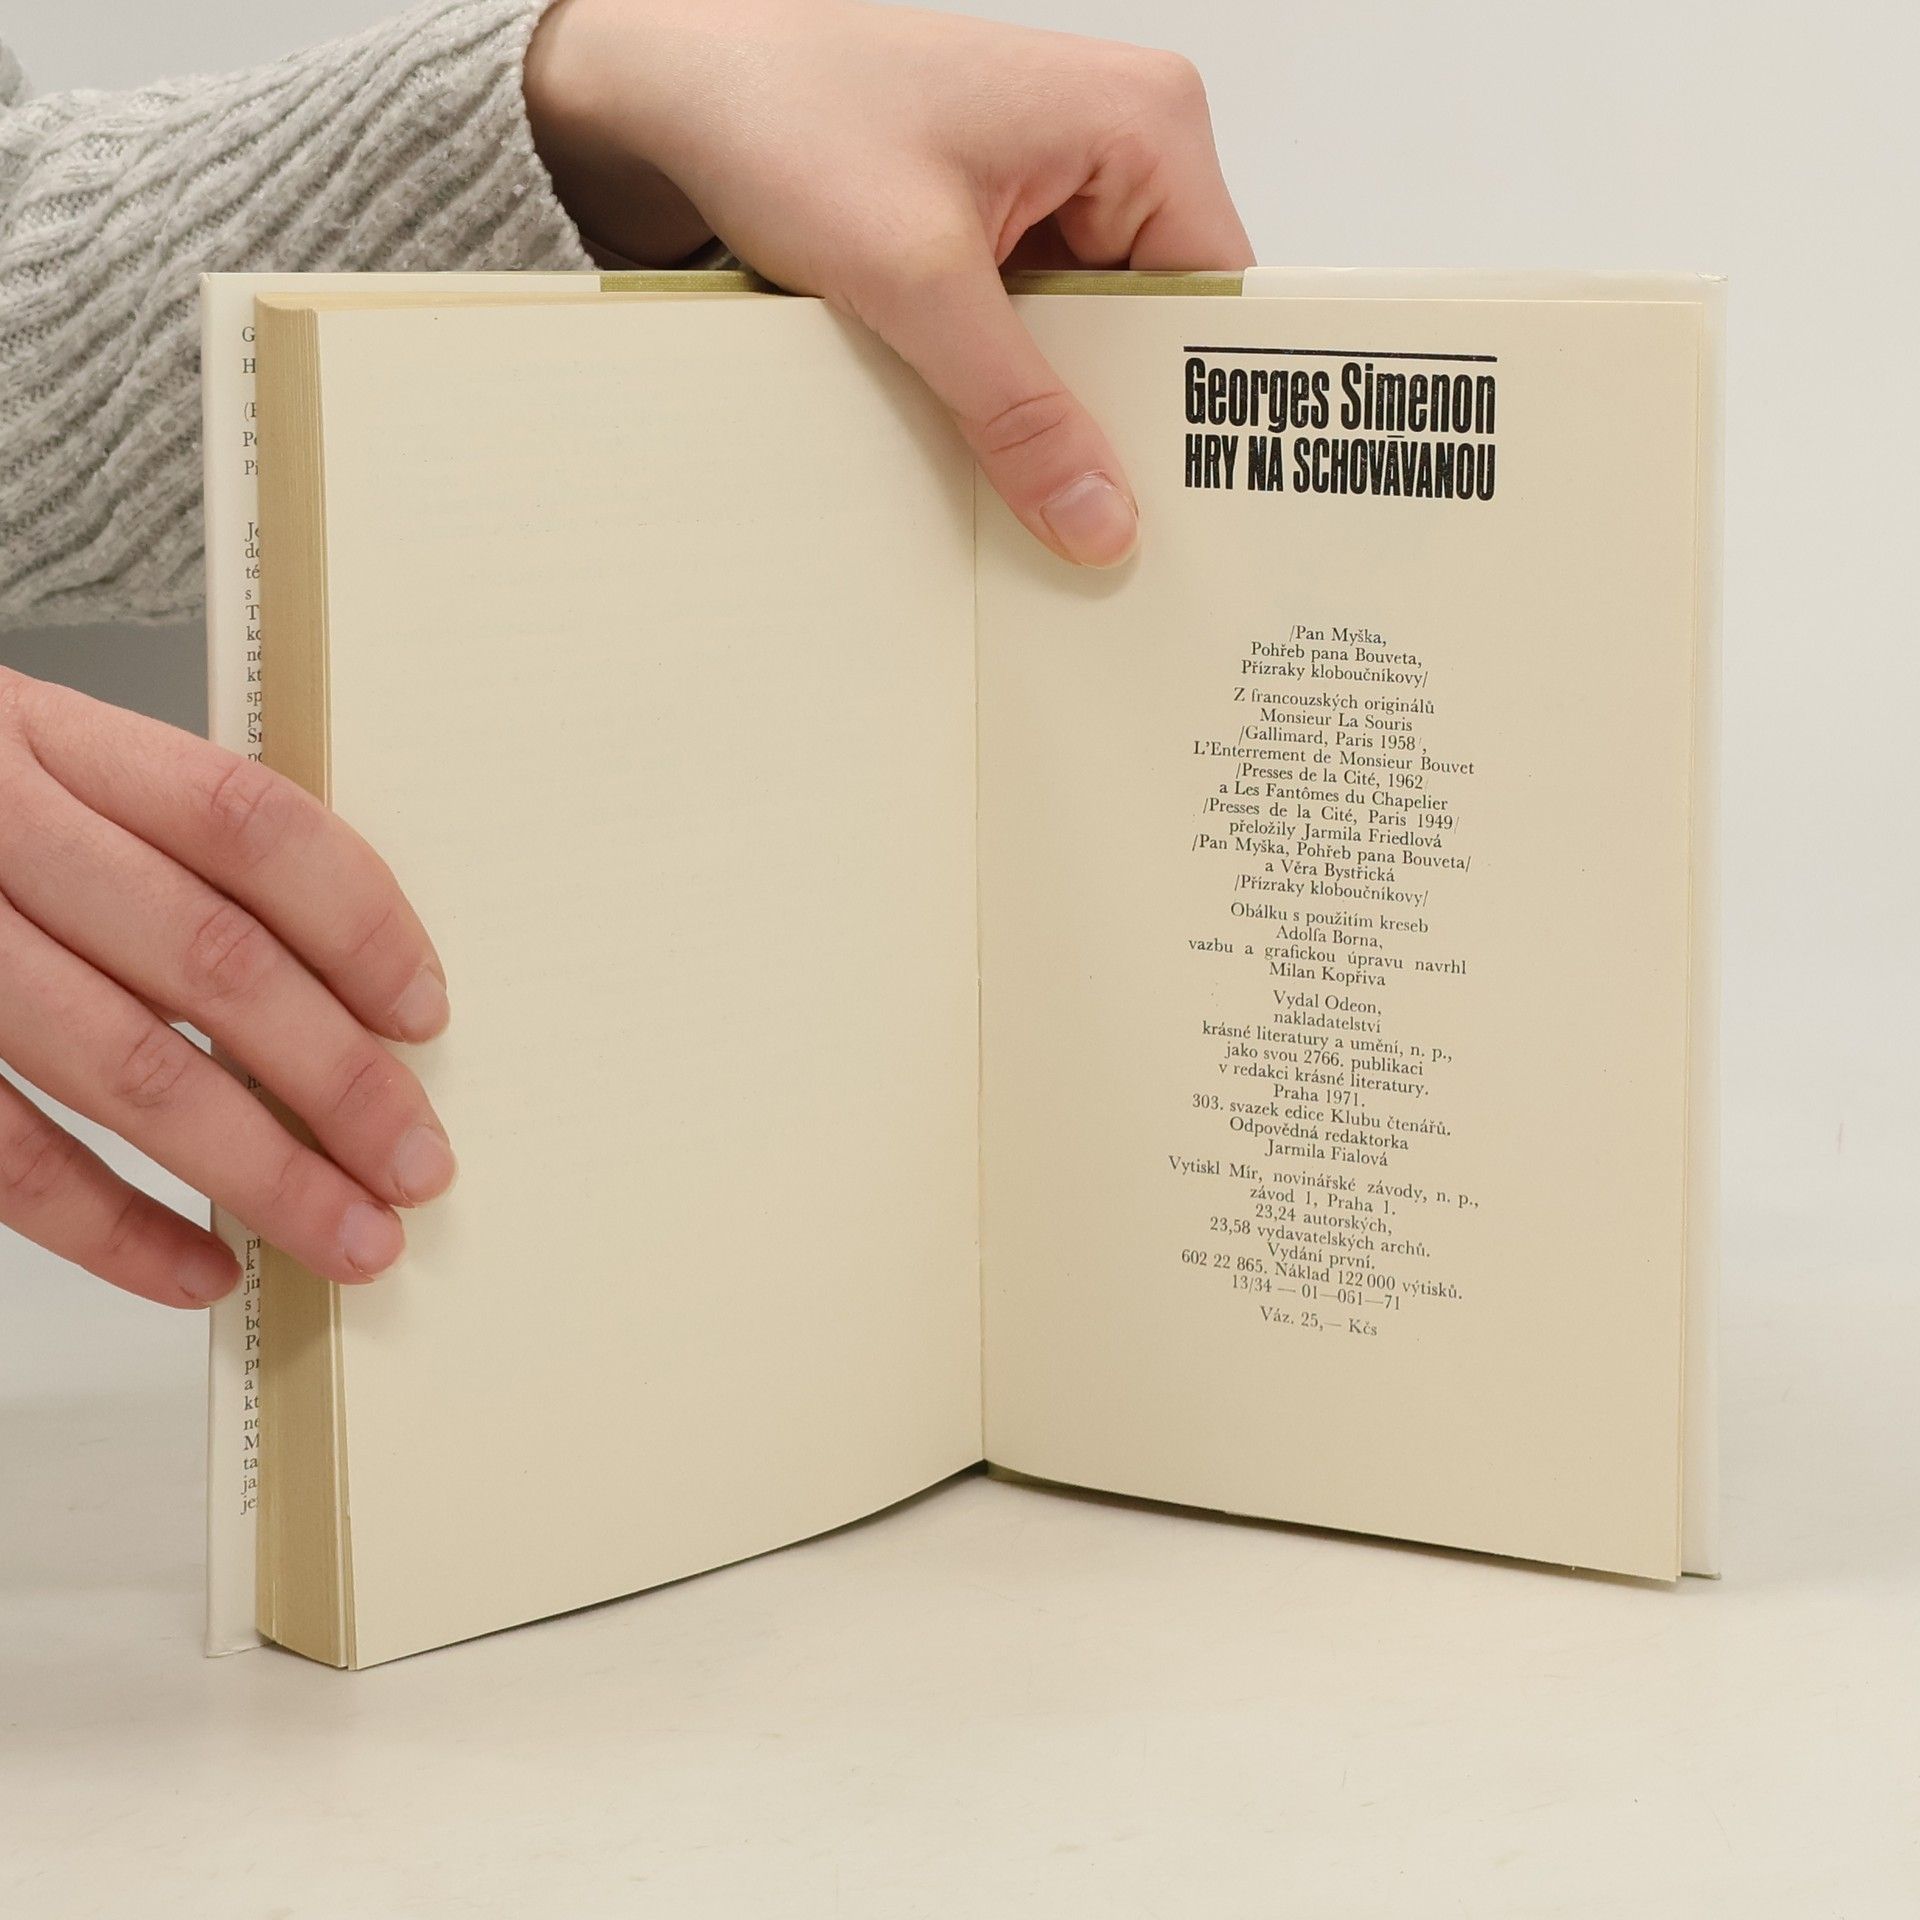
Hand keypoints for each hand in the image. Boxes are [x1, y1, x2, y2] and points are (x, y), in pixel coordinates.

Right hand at [0, 670, 454, 1307]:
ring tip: (348, 1236)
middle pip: (209, 959)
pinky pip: (6, 1155)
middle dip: (337, 1079)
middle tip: (417, 1164)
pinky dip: (113, 1228)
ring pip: (123, 1067)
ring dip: (258, 1171)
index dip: (358, 923)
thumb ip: (162, 842)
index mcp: (53, 738)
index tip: (424, 1015)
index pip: (248, 823)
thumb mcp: (39, 763)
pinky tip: (200, 1269)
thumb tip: (342, 990)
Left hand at [524, 0, 1252, 566]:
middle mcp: (1115, 147)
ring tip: (1035, 488)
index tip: (1181, 508)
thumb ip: (1017, 410)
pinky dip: (1012, 393)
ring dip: (1057, 413)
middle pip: (1163, 328)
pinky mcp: (1001, 230)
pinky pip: (1039, 334)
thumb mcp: (917, 281)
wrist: (675, 91)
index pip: (1221, 297)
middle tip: (1098, 525)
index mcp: (1141, 122)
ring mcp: (1057, 191)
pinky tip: (988, 442)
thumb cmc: (785, 111)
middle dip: (1123, 422)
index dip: (1203, 408)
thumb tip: (1097, 516)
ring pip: (1097, 342)